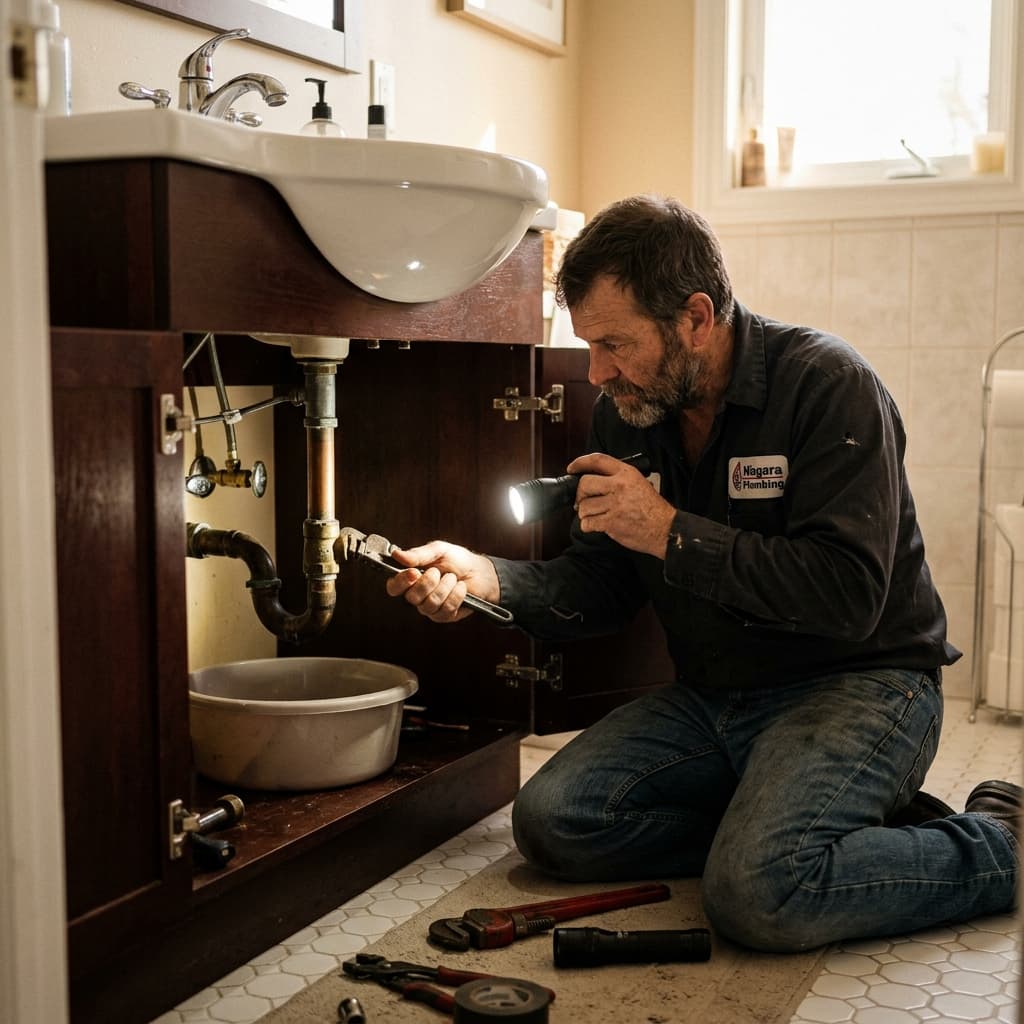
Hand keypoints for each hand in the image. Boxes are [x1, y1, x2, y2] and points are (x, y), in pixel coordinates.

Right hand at [385, 541, 500, 622]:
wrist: (481, 572)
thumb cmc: (458, 560)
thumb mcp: (439, 550)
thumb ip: (418, 554)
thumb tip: (397, 555)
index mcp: (411, 578)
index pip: (394, 587)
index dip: (400, 582)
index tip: (413, 572)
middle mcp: (418, 595)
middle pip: (411, 597)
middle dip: (428, 583)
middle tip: (438, 572)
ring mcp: (430, 607)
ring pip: (429, 604)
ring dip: (445, 587)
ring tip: (453, 578)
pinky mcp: (445, 616)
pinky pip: (446, 609)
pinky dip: (456, 595)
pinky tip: (461, 587)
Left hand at [568, 453, 675, 557]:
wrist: (665, 529)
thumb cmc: (654, 509)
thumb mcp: (640, 483)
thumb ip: (619, 479)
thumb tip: (596, 480)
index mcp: (627, 474)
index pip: (598, 460)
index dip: (580, 463)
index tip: (572, 468)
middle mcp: (619, 486)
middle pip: (585, 484)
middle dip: (580, 495)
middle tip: (582, 501)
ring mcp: (614, 505)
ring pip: (584, 506)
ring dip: (584, 513)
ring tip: (593, 516)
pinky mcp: (611, 523)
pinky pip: (588, 523)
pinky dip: (588, 526)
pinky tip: (595, 525)